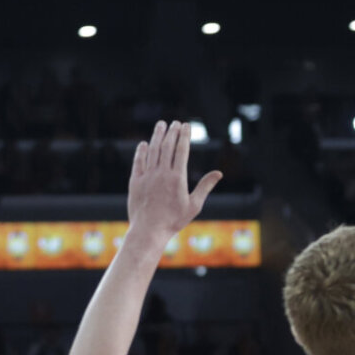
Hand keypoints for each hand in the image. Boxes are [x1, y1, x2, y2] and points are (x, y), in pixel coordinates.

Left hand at [127, 120, 221, 235]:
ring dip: (157, 136)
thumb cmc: (174, 220)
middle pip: (167, 147)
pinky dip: (141, 151)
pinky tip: (144, 144)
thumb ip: (205, 186)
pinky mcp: (135, 182)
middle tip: (176, 123)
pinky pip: (138, 162)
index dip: (184, 136)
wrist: (149, 231)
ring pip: (152, 151)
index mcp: (177, 178)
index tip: (187, 126)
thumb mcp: (194, 205)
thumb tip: (219, 173)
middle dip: (172, 132)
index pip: (181, 150)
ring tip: (161, 125)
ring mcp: (147, 176)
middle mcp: (161, 174)